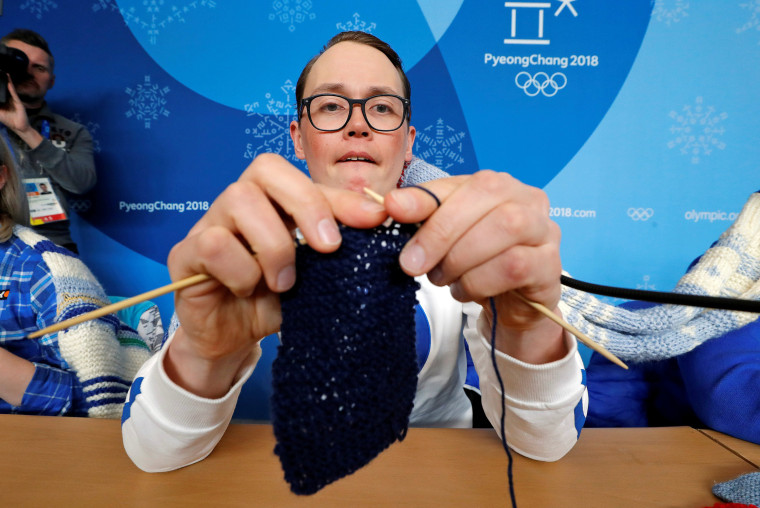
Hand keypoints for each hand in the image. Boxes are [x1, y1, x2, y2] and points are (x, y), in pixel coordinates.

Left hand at [0, 78, 41, 148]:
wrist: (19, 127)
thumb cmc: (8, 120)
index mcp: (2, 100)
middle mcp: (8, 98)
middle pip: (3, 88)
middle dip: (1, 81)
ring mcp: (13, 99)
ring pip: (8, 88)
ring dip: (6, 81)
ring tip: (3, 73)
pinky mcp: (17, 101)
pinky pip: (13, 93)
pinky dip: (11, 87)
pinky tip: (8, 81)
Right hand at [164, 154, 387, 396]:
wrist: (233, 339)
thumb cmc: (275, 299)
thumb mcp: (314, 274)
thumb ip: (337, 247)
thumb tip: (378, 219)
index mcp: (275, 201)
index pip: (305, 179)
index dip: (340, 196)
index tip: (374, 219)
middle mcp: (241, 202)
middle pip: (265, 168)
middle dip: (306, 204)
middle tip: (329, 247)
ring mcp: (210, 223)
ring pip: (238, 199)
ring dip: (273, 245)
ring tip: (285, 282)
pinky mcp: (186, 252)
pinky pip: (212, 242)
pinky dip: (240, 269)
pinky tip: (247, 289)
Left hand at [383, 171, 566, 363]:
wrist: (509, 305)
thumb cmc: (476, 263)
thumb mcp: (444, 239)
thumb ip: (422, 217)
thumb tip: (390, 203)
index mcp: (497, 185)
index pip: (460, 182)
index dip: (425, 196)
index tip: (392, 209)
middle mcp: (526, 199)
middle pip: (485, 197)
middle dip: (440, 231)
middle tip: (412, 263)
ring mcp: (544, 230)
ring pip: (505, 227)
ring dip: (462, 258)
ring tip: (442, 278)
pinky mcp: (550, 265)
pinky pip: (516, 265)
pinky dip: (480, 280)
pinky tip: (465, 290)